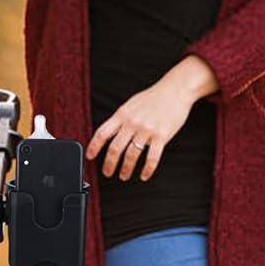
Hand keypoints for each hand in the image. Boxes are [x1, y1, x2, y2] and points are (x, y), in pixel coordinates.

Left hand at [87, 56, 216, 180]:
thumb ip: (120, 118)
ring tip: (124, 175)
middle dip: (109, 164)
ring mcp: (147, 130)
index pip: (102, 133)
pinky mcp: (162, 136)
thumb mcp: (131, 104)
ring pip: (132, 155)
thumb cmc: (153, 97)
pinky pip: (152, 158)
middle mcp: (133, 122)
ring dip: (126, 169)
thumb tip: (108, 133)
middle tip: (107, 173)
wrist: (175, 90)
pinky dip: (147, 170)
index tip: (89, 156)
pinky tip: (144, 175)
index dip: (94, 146)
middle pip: (115, 148)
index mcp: (123, 114)